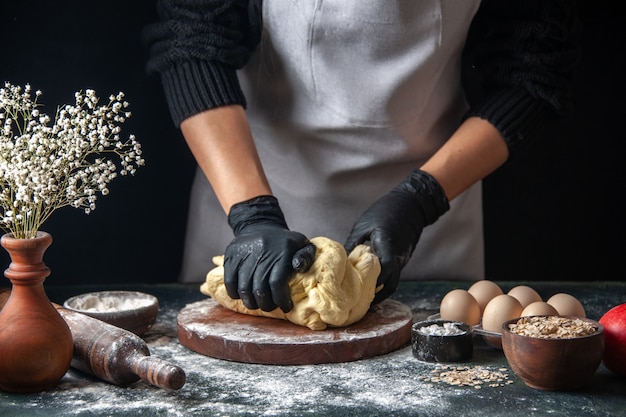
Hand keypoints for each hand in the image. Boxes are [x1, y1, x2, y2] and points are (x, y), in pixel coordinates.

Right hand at [224, 195, 315, 312]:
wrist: (260, 224)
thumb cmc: (284, 241)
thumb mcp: (301, 244)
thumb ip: (306, 256)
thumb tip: (299, 267)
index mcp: (282, 250)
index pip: (277, 282)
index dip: (280, 299)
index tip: (286, 307)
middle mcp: (262, 250)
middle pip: (259, 288)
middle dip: (266, 304)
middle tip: (270, 307)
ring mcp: (244, 252)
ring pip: (243, 287)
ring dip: (250, 302)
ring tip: (257, 304)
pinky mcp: (231, 255)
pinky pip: (229, 281)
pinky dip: (235, 293)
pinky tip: (243, 295)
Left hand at [344, 170, 449, 303]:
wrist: (411, 205)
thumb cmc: (386, 210)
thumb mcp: (363, 225)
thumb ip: (353, 244)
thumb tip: (340, 261)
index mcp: (389, 249)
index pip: (381, 274)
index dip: (368, 286)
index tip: (352, 295)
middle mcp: (398, 259)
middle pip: (388, 286)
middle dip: (373, 296)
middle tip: (355, 305)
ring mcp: (402, 261)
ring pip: (391, 283)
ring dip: (378, 292)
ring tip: (360, 299)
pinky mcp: (401, 259)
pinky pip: (392, 276)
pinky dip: (381, 283)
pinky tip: (368, 284)